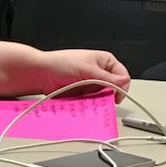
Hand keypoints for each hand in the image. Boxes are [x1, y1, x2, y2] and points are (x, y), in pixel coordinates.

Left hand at [0, 44, 130, 98]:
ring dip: (98, 101)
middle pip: (113, 89)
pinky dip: (89, 105)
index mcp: (105, 61)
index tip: (116, 95)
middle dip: (108, 95)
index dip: (121, 87)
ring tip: (89, 100)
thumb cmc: (61, 64)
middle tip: (102, 100)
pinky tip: (84, 104)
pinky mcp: (83, 94)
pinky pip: (92, 102)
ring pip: (103, 97)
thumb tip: (124, 83)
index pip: (123, 76)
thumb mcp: (89, 70)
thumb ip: (108, 78)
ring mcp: (91, 84)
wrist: (41, 74)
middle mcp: (100, 72)